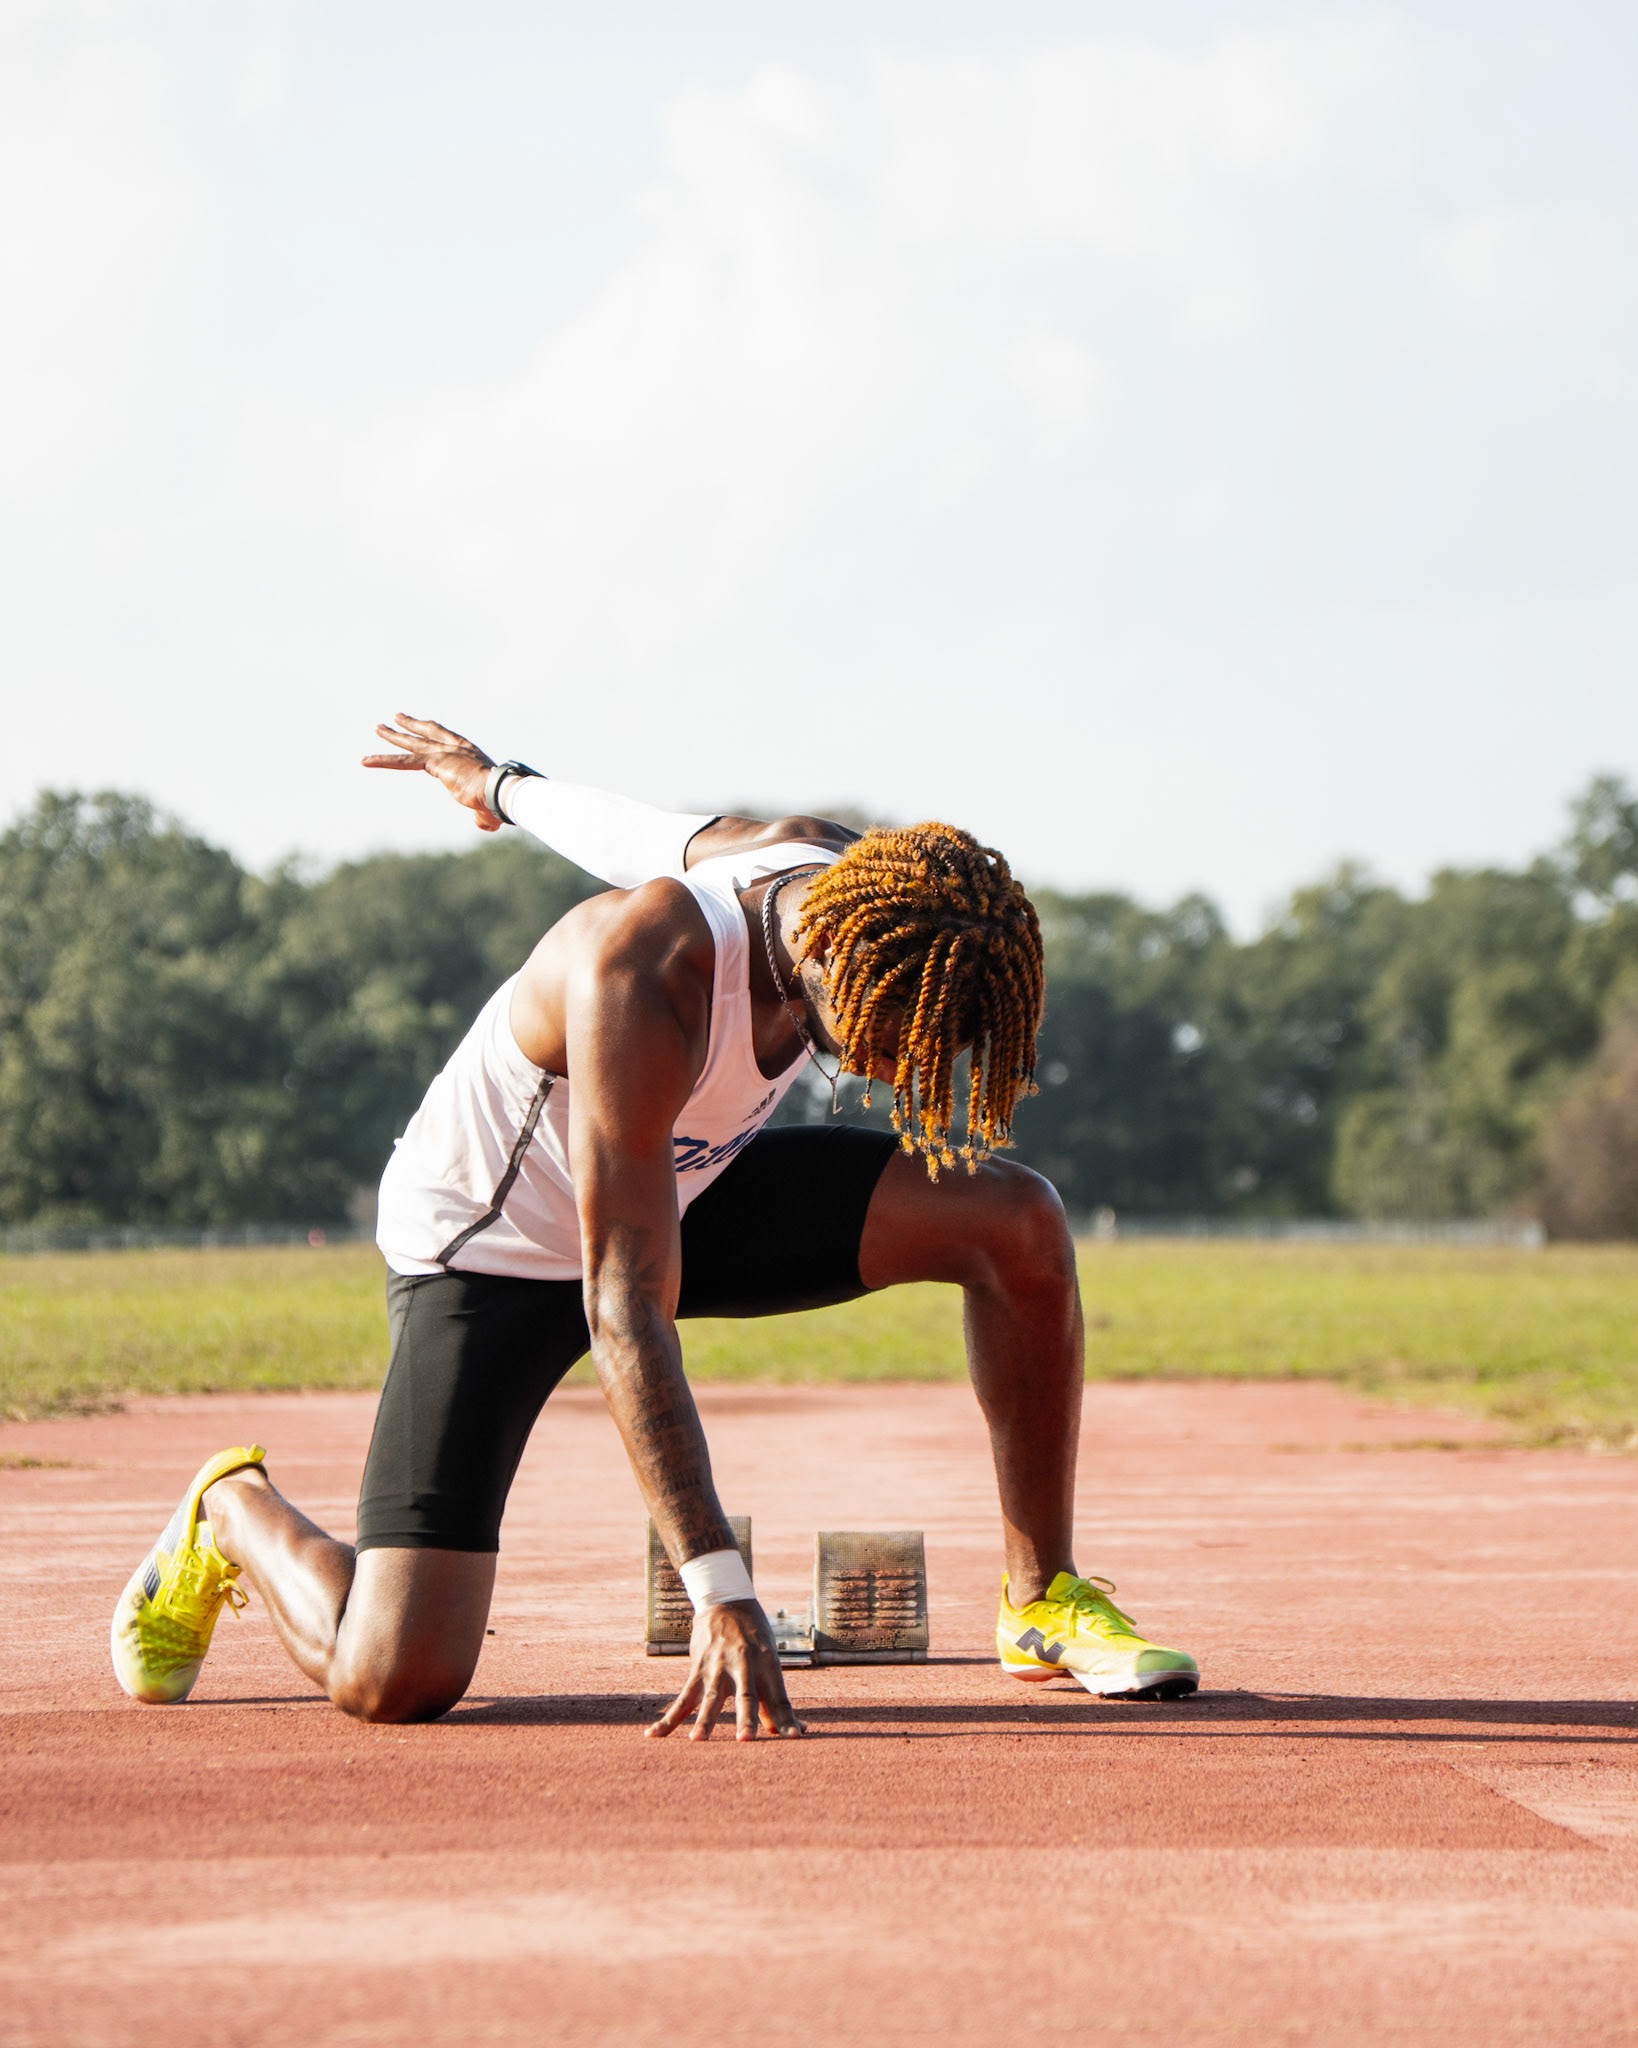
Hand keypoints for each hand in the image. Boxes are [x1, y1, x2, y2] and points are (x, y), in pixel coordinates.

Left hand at [363, 713, 501, 830]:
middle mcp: (456, 747)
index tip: (424, 723)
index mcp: (470, 753)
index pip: (447, 737)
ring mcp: (444, 752)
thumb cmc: (498, 801)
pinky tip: (364, 760)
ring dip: (392, 736)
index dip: (434, 730)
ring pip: (412, 744)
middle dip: (411, 725)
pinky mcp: (433, 762)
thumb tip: (486, 825)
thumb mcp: (488, 807)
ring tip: (377, 728)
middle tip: (396, 717)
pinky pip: (402, 761)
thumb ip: (482, 815)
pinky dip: (381, 760)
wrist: (497, 791)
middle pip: (427, 733)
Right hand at [645, 1600, 806, 1742]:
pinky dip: (668, 1719)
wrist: (725, 1601)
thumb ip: (771, 1699)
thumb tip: (783, 1731)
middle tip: (745, 1740)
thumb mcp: (768, 1661)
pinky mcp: (697, 1668)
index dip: (786, 1718)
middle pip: (746, 1695)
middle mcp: (744, 1664)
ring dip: (705, 1720)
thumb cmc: (754, 1638)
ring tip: (697, 1739)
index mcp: (767, 1663)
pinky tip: (653, 1735)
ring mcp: (718, 1666)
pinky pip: (682, 1698)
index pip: (779, 1696)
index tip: (796, 1737)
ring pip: (711, 1697)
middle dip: (746, 1718)